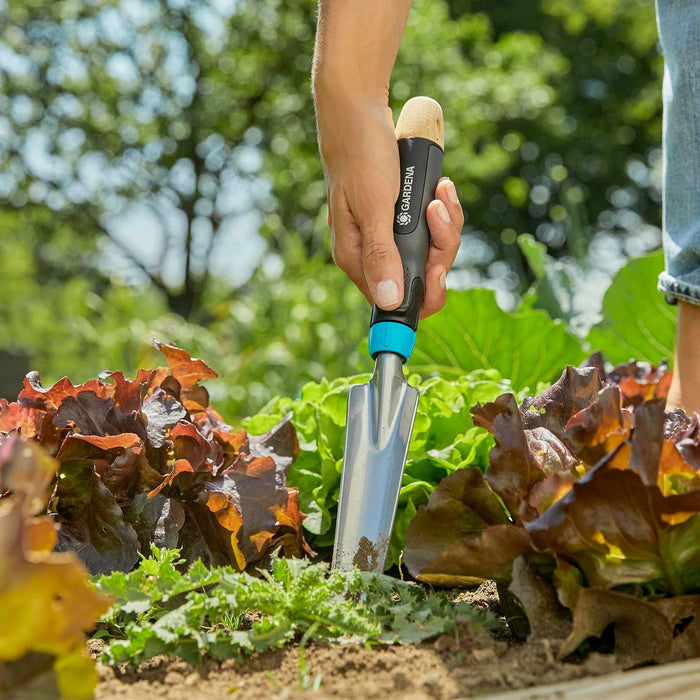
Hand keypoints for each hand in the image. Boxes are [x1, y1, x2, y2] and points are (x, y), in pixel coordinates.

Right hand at [315, 94, 463, 318]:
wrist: (358, 110)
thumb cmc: (360, 154)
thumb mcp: (373, 205)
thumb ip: (381, 254)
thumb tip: (389, 302)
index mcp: (356, 259)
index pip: (396, 303)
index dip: (424, 292)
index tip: (438, 268)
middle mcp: (371, 254)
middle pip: (421, 278)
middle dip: (441, 249)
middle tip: (438, 212)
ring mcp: (387, 236)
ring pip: (431, 253)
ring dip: (445, 225)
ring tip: (441, 193)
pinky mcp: (400, 219)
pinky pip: (432, 230)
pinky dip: (443, 212)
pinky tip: (440, 188)